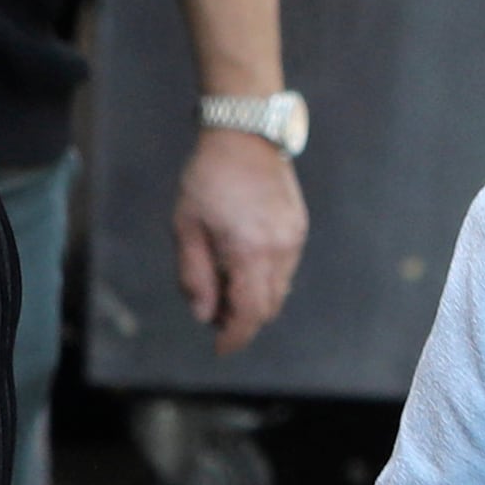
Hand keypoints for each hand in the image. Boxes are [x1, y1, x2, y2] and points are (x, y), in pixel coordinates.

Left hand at [174, 127, 306, 353]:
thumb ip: (195, 275)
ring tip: (227, 288)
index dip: (235, 336)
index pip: (249, 313)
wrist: (245, 136)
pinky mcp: (299, 229)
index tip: (220, 348)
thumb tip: (203, 315)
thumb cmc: (207, 179)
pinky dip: (265, 278)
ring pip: (279, 290)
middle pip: (268, 307)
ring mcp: (294, 240)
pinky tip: (243, 262)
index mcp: (249, 252)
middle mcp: (279, 251)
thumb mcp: (186, 227)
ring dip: (255, 299)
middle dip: (244, 320)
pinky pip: (285, 268)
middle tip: (216, 317)